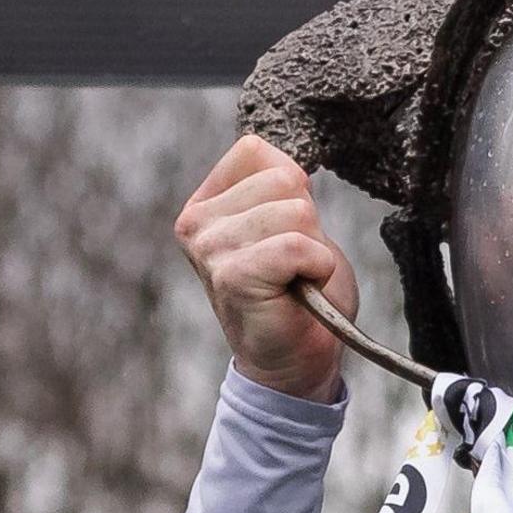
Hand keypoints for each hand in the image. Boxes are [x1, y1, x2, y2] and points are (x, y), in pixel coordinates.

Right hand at [175, 135, 355, 403]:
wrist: (298, 360)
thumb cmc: (299, 293)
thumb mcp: (290, 223)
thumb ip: (278, 186)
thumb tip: (282, 158)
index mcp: (206, 203)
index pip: (256, 152)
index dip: (293, 191)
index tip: (286, 234)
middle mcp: (197, 223)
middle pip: (284, 180)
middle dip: (308, 223)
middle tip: (294, 265)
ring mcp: (209, 250)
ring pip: (296, 212)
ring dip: (313, 249)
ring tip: (294, 279)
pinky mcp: (231, 276)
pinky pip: (297, 246)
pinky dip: (316, 268)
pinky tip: (299, 290)